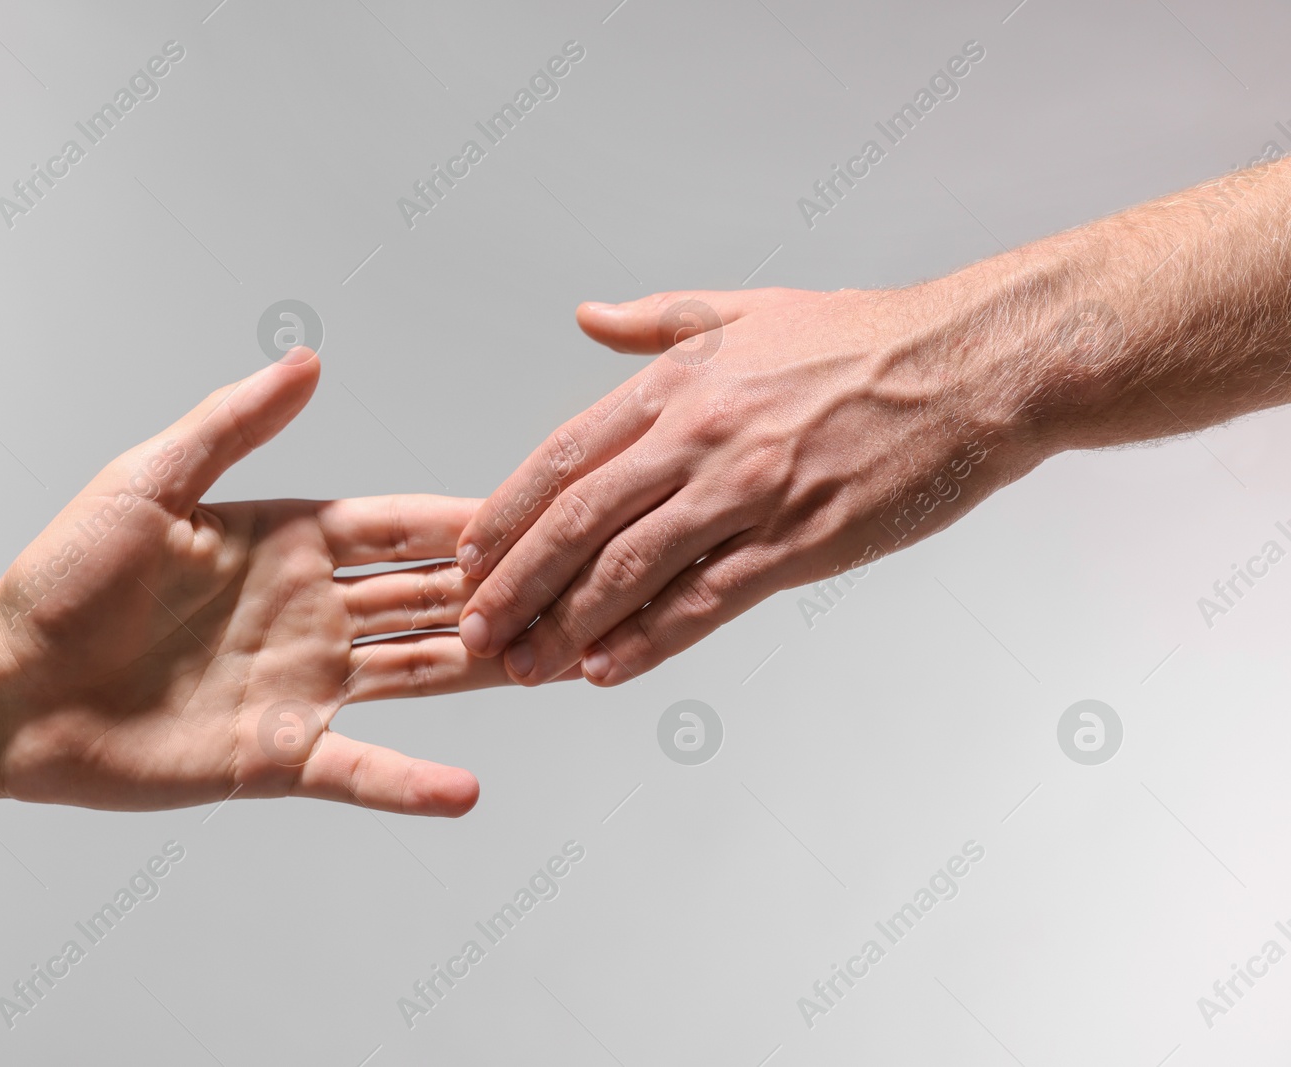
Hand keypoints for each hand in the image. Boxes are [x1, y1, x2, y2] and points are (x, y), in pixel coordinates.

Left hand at [0, 349, 529, 816]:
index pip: (397, 526)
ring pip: (416, 675)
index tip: (531, 513)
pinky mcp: (275, 754)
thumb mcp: (148, 482)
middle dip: (496, 594)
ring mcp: (299, 684)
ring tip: (555, 669)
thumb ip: (233, 425)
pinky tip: (466, 791)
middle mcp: (307, 611)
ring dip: (483, 672)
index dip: (459, 523)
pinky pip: (358, 769)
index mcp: (286, 542)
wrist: (4, 686)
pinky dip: (411, 785)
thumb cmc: (60, 577)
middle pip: (425, 598)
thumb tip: (307, 359)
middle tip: (576, 589)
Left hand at [453, 286, 1034, 685]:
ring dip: (567, 625)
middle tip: (476, 630)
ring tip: (525, 665)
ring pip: (631, 569)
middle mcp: (700, 437)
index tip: (468, 557)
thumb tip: (589, 315)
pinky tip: (607, 669)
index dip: (506, 515)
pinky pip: (706, 601)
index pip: (563, 458)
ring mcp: (749, 491)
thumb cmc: (862, 338)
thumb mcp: (746, 309)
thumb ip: (656, 320)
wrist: (971, 364)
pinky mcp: (800, 541)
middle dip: (516, 583)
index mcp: (678, 384)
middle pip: (579, 521)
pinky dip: (650, 640)